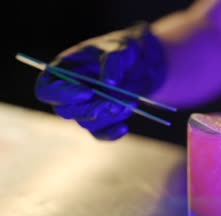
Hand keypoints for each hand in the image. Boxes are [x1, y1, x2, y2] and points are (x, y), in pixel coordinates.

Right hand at [35, 23, 166, 139]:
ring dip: (108, 116)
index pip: (46, 89)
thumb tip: (109, 83)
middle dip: (92, 109)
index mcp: (63, 69)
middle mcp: (69, 91)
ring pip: (86, 123)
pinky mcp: (101, 119)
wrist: (144, 63)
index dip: (62, 95)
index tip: (88, 93)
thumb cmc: (125, 49)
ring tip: (132, 102)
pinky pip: (100, 134)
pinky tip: (124, 128)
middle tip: (118, 104)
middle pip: (66, 111)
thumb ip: (114, 61)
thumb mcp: (121, 47)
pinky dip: (111, 133)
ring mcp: (84, 107)